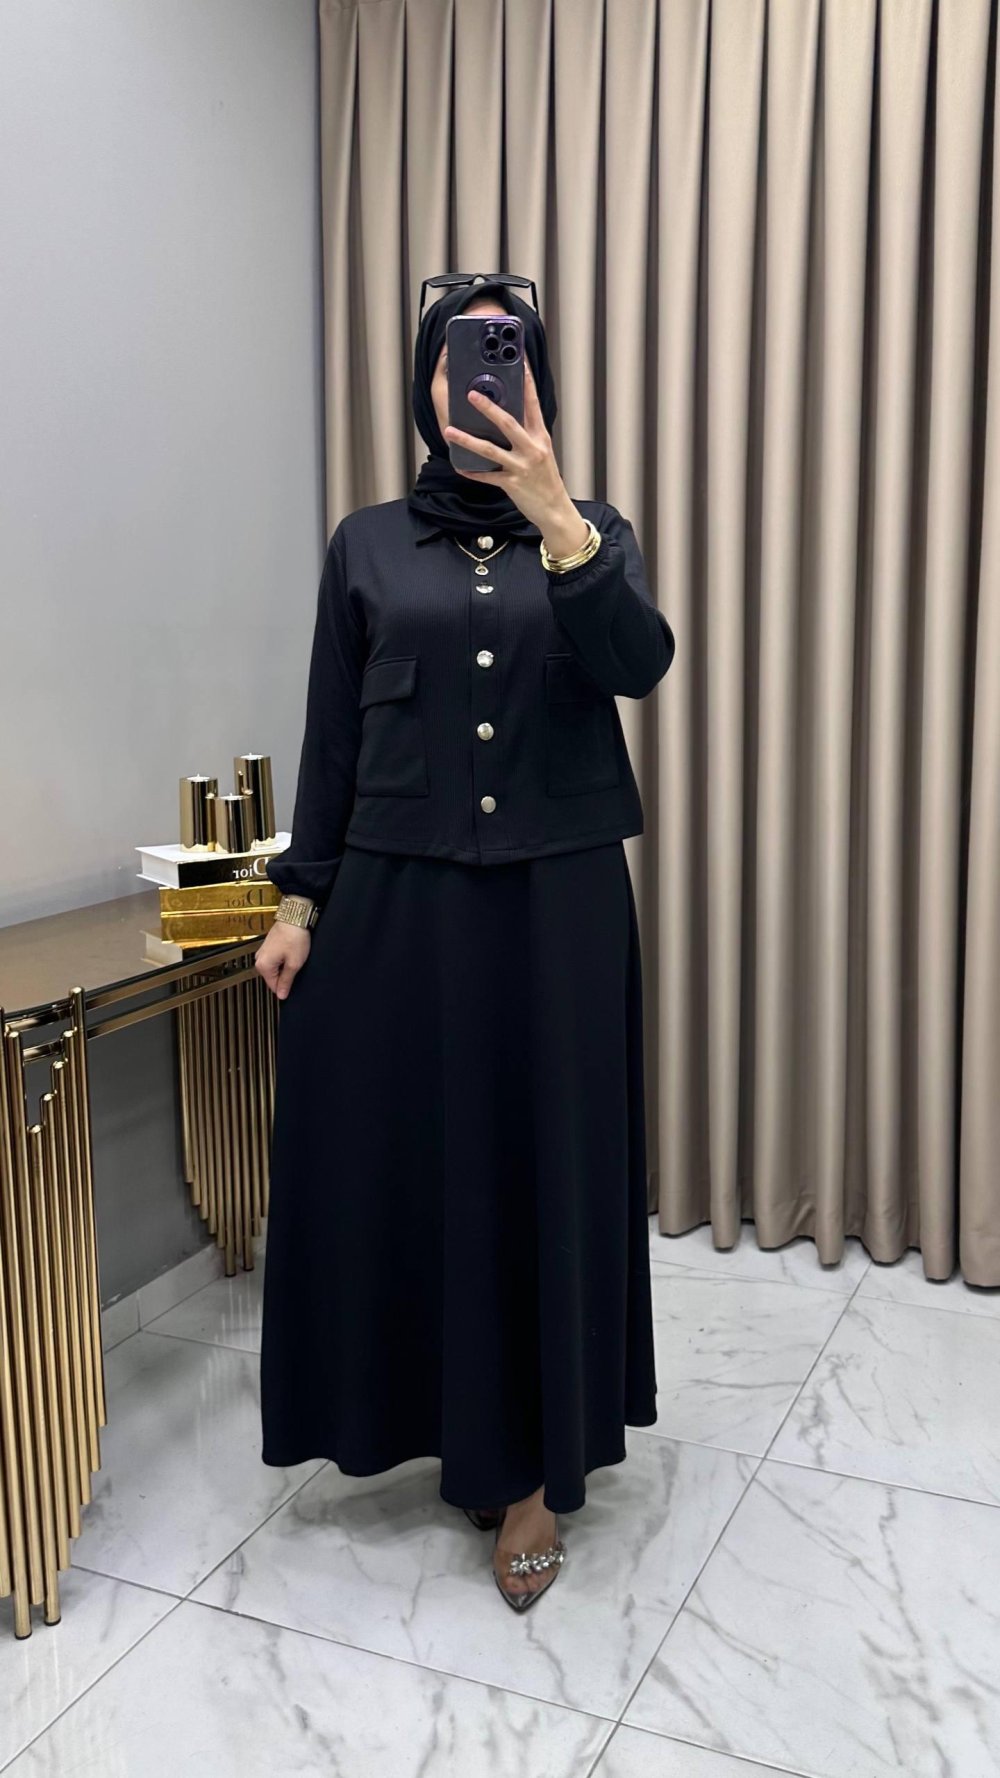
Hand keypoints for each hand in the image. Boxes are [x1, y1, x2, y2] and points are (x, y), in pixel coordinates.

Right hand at [255, 921, 311, 999]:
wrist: (294, 917)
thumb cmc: (294, 937)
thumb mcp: (294, 964)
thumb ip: (286, 981)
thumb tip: (281, 995)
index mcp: (263, 966)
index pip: (274, 987)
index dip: (286, 987)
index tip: (295, 981)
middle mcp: (259, 959)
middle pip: (274, 978)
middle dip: (286, 975)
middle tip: (296, 964)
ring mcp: (263, 952)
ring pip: (276, 968)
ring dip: (286, 966)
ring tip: (294, 956)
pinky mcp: (268, 947)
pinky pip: (276, 960)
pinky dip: (284, 959)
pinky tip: (292, 951)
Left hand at [443, 361, 583, 542]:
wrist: (555, 509)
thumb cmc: (546, 479)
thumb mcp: (542, 451)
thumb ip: (527, 433)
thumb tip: (507, 415)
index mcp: (540, 436)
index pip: (532, 404)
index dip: (526, 382)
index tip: (519, 363)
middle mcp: (532, 449)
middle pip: (508, 423)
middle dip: (488, 408)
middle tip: (471, 394)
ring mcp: (522, 467)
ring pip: (491, 450)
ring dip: (468, 440)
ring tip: (449, 431)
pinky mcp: (512, 484)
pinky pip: (487, 476)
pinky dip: (472, 472)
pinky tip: (459, 466)